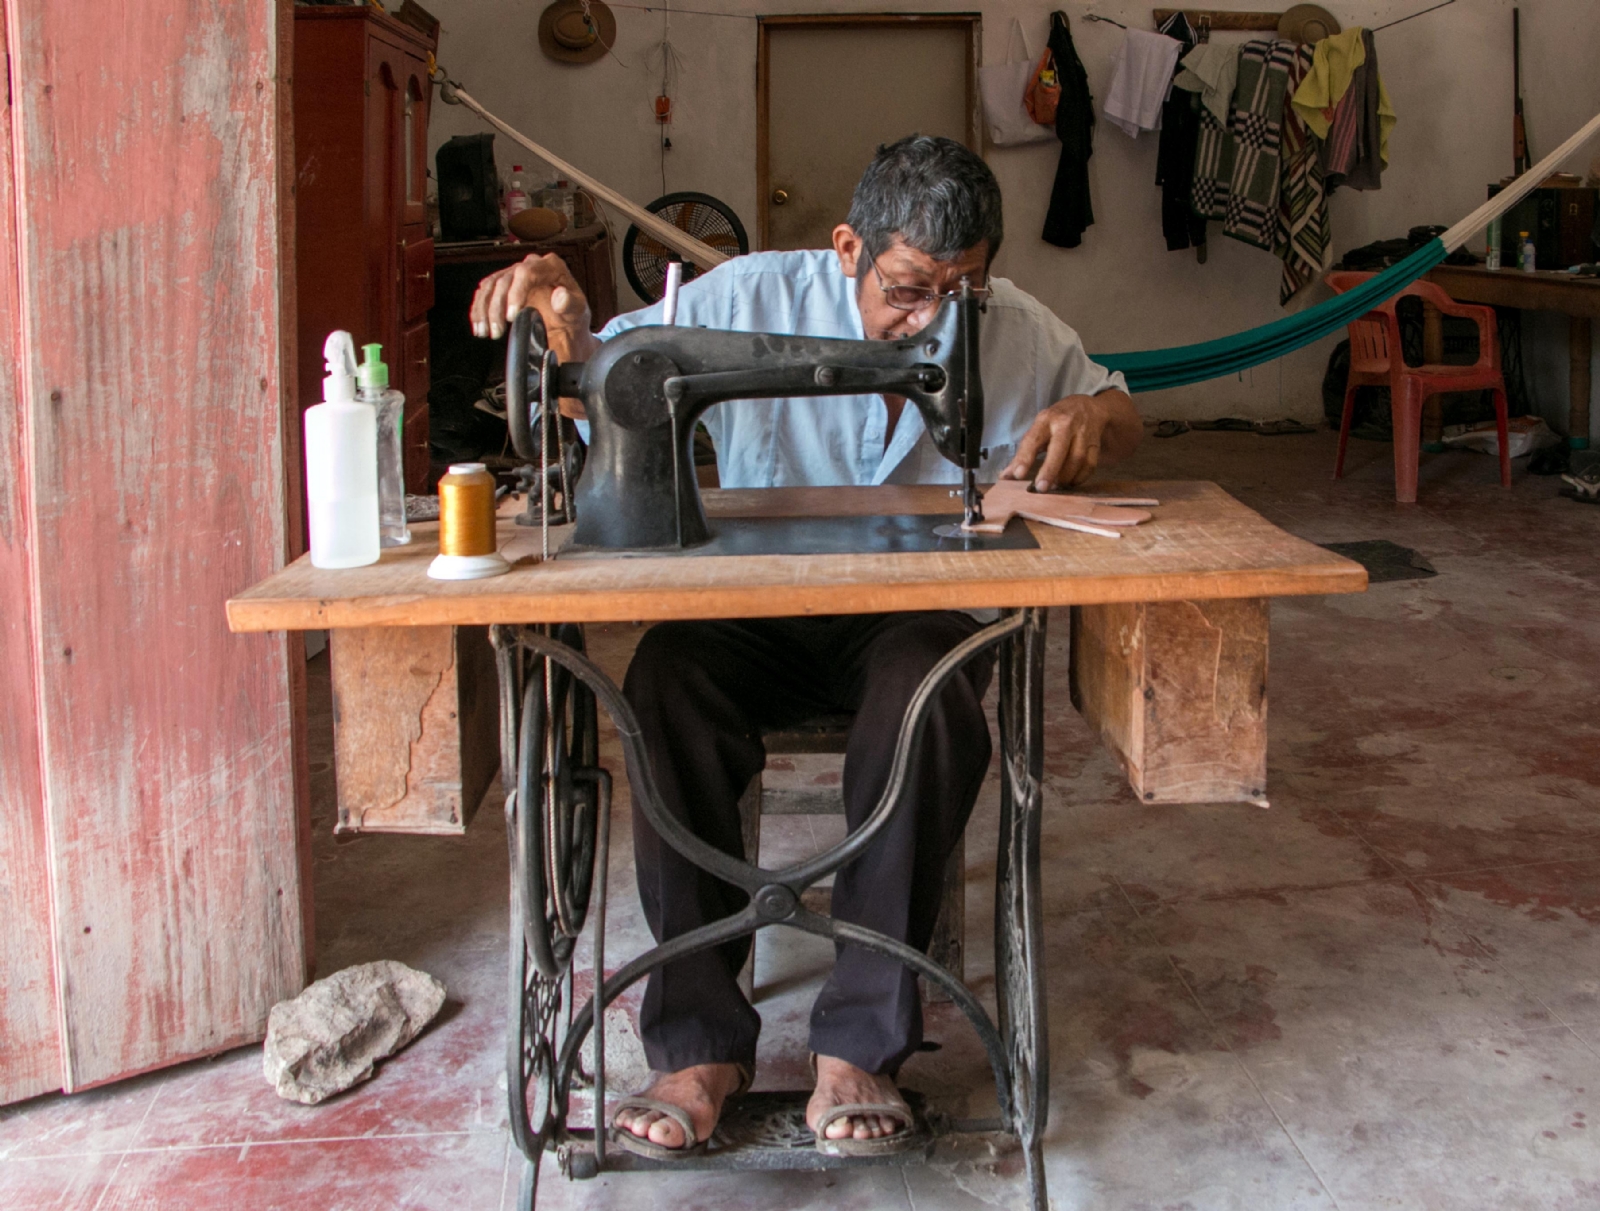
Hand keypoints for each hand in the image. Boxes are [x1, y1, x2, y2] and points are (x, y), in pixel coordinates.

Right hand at [468, 253, 596, 361]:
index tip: (511, 315)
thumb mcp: (579, 311)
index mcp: (551, 266)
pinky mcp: (504, 286)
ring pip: (491, 286)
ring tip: (484, 331)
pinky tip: (478, 325)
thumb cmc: (573, 314)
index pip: (527, 272)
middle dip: (497, 308)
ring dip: (483, 310)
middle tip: (497, 330)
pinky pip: (485, 293)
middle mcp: (530, 266)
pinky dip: (479, 310)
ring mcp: (515, 275)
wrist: (566, 324)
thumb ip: (570, 303)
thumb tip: (560, 296)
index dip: (516, 293)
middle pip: (505, 280)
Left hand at [1000, 391, 1140, 490]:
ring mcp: (1084, 433)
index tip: (1017, 475)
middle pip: (1059, 449)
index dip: (1025, 458)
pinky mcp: (1096, 443)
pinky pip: (1090, 465)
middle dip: (1050, 470)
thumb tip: (1005, 476)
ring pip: (1077, 459)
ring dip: (1065, 477)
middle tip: (1041, 488)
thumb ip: (1023, 452)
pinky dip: (1079, 477)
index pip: (1033, 439)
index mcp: (1046, 419)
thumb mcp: (1039, 428)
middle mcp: (1066, 424)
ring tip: (1054, 486)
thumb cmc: (1057, 421)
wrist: (1088, 406)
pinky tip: (1070, 483)